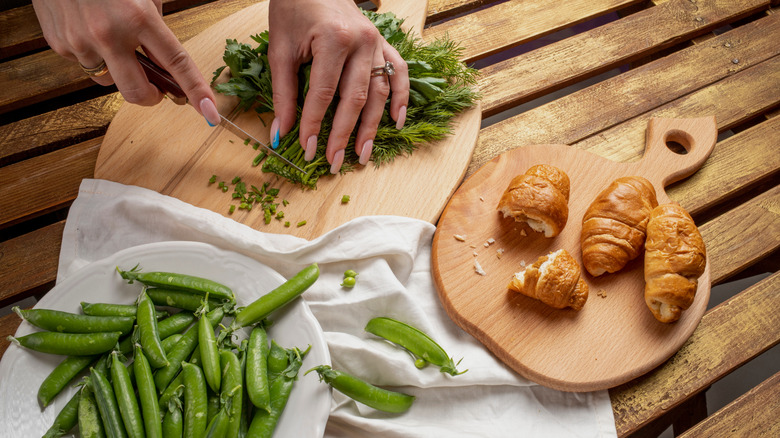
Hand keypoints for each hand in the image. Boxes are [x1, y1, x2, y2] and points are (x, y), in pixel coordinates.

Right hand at [32, 0, 220, 124]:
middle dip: (151, 96)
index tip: (209, 111)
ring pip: (109, 81)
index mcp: (138, 17)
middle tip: (157, 88)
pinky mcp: (59, 45)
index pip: (176, 64)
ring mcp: (81, 42)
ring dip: (118, 71)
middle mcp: (109, 34)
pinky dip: (94, 57)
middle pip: (137, 92)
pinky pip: (86, 65)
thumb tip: (164, 59)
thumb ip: (156, 25)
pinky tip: (90, 31)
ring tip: (113, 41)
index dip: (196, 90)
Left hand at [268, 0, 408, 172]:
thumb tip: (281, 132)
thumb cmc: (293, 10)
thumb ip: (283, 93)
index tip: (309, 150)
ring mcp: (376, 42)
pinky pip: (398, 73)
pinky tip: (397, 122)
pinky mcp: (383, 43)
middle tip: (335, 162)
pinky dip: (400, 98)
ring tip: (363, 154)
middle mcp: (361, 42)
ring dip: (372, 126)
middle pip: (355, 98)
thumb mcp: (281, 49)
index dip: (315, 125)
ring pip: (379, 91)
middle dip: (344, 135)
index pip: (324, 94)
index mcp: (334, 39)